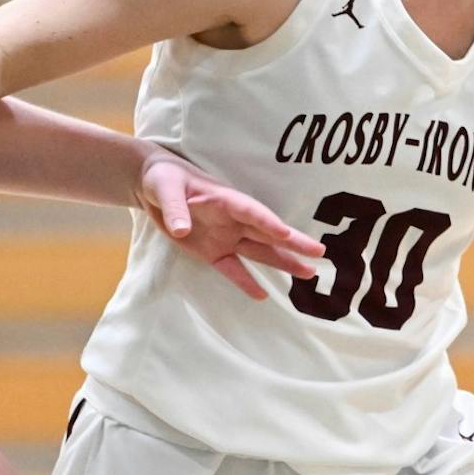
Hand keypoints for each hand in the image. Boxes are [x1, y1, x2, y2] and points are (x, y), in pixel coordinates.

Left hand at [135, 149, 325, 300]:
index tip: (285, 232)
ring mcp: (226, 236)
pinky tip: (262, 295)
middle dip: (293, 242)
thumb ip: (175, 209)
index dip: (267, 221)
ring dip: (282, 262)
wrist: (153, 189)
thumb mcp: (164, 189)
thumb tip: (182, 230)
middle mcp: (232, 220)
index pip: (250, 211)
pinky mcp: (213, 252)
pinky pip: (232, 269)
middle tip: (320, 253)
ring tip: (308, 274)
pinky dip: (245, 282)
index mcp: (225, 199)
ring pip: (259, 251)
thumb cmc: (163, 179)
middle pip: (267, 233)